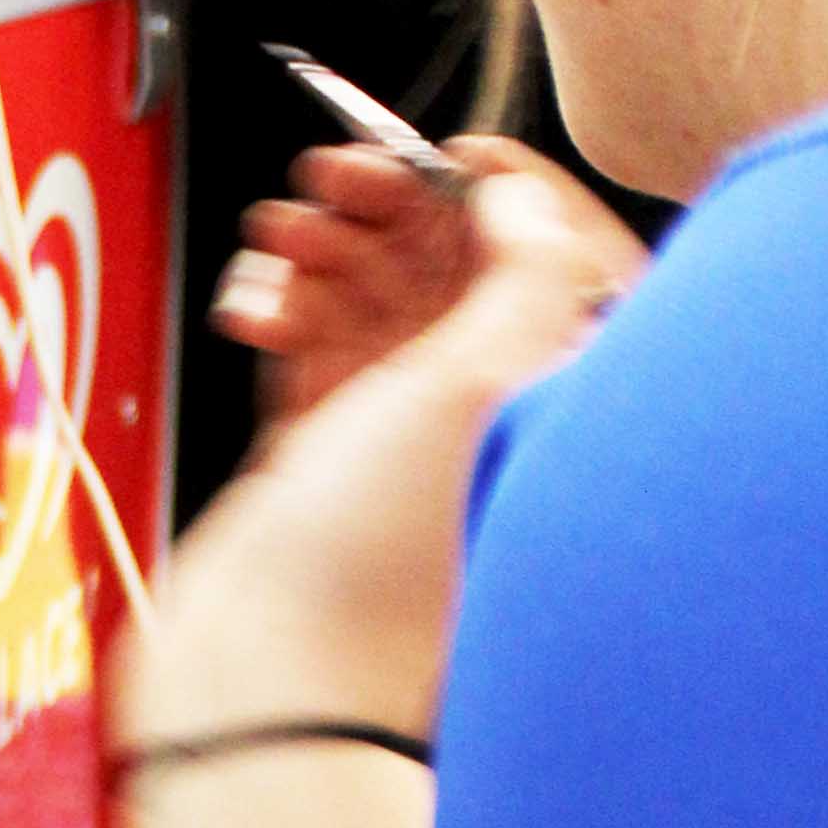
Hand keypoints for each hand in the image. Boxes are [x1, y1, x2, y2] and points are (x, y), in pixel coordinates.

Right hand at [137, 157, 643, 743]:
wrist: (270, 674)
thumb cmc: (381, 566)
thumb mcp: (478, 384)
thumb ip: (524, 272)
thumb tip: (524, 197)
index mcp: (569, 403)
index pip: (567, 259)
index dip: (506, 192)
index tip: (443, 153)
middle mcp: (501, 418)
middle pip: (458, 266)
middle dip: (390, 210)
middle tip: (331, 181)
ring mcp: (416, 438)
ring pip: (379, 300)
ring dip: (325, 253)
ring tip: (278, 240)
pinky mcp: (339, 456)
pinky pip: (320, 350)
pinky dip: (286, 314)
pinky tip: (258, 312)